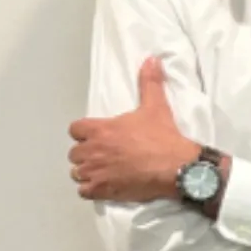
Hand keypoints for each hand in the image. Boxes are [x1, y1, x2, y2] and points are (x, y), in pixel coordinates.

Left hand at [69, 57, 197, 202]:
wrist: (176, 167)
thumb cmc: (163, 138)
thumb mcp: (156, 106)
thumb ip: (149, 82)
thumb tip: (151, 59)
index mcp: (100, 129)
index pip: (75, 129)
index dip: (85, 133)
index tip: (98, 136)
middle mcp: (92, 150)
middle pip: (74, 153)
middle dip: (86, 154)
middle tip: (103, 155)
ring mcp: (96, 172)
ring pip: (77, 172)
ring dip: (87, 172)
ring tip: (103, 172)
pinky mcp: (102, 190)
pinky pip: (84, 191)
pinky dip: (91, 189)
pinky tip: (104, 186)